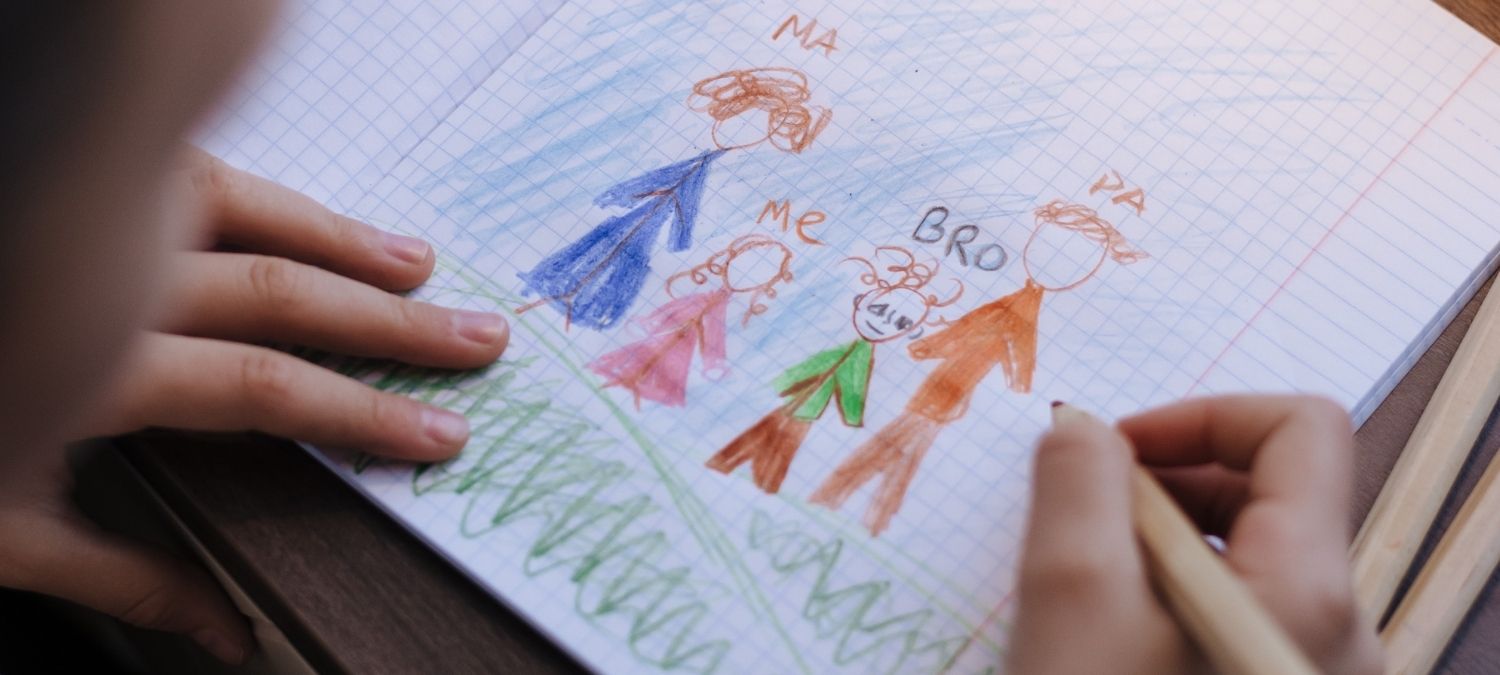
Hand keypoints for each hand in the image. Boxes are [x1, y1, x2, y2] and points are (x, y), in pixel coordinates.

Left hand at [0, 149, 508, 662]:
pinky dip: (269, 194)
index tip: (443, 434)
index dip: (366, 414)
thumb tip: (226, 634)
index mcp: (98, 366)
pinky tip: (307, 213)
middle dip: (396, 323)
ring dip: (344, 240)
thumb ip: (117, 577)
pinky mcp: (87, 192)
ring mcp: (96, 221)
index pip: (267, 389)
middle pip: (284, 293)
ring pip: (248, 212)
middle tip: (483, 338)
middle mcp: (112, 277)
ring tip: (422, 264)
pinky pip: (198, 176)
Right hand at [1005, 395, 1382, 674]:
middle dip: (1168, 479)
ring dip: (1161, 537)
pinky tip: (1110, 629)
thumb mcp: (1071, 598)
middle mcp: (1338, 626)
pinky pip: (1236, 605)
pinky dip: (1170, 589)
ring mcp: (1311, 663)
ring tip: (1090, 579)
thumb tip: (1083, 429)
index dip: (1201, 416)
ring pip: (1248, 552)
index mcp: (1309, 584)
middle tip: (1084, 516)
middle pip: (1272, 488)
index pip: (1303, 427)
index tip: (1116, 451)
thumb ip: (1079, 484)